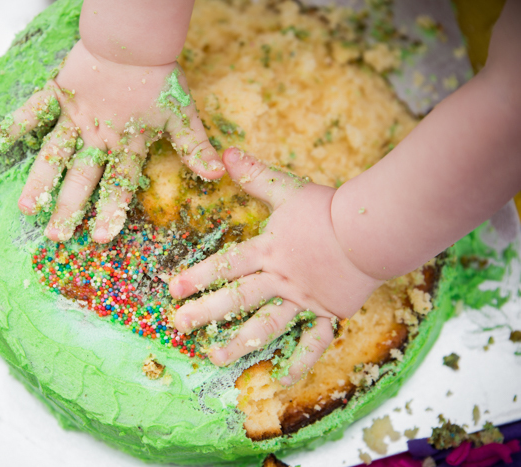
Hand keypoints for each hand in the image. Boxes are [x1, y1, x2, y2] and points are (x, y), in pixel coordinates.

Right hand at [0, 40, 224, 242]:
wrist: (135, 40)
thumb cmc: (160, 77)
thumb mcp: (182, 113)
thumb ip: (194, 147)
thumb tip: (218, 174)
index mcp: (128, 142)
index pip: (119, 183)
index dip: (111, 210)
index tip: (100, 237)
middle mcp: (98, 134)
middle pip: (82, 176)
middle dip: (70, 207)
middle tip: (57, 236)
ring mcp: (76, 115)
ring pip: (55, 151)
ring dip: (41, 179)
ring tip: (27, 207)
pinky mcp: (59, 92)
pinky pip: (34, 109)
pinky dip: (16, 123)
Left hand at [169, 148, 382, 385]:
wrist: (372, 230)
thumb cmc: (329, 208)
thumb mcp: (287, 188)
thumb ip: (254, 175)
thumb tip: (223, 153)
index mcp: (269, 250)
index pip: (227, 265)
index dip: (197, 276)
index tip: (171, 289)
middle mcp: (281, 279)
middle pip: (238, 298)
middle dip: (205, 312)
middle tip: (178, 326)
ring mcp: (303, 300)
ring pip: (267, 325)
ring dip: (239, 342)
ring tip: (214, 358)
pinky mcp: (327, 313)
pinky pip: (312, 342)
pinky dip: (299, 362)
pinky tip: (282, 381)